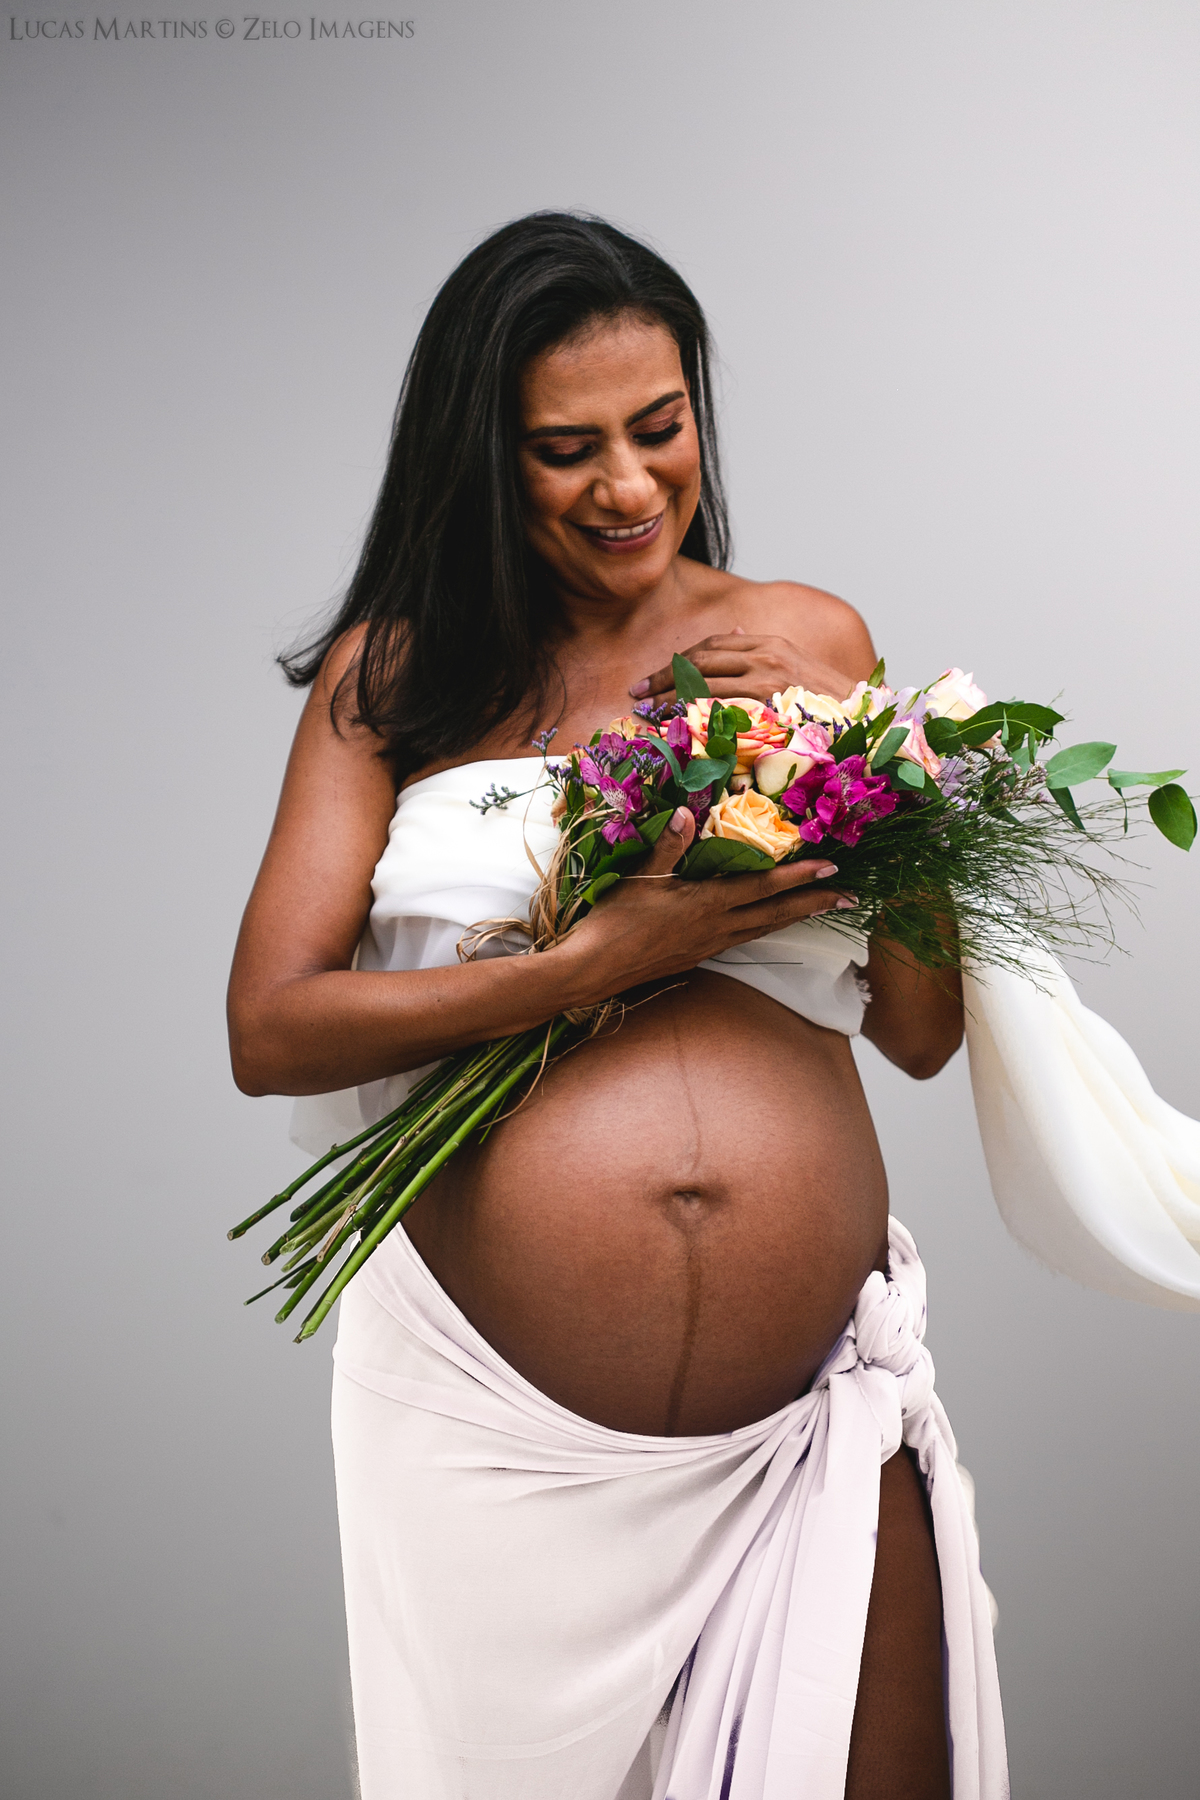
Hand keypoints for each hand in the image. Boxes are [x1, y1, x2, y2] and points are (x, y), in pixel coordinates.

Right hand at [559, 806, 853, 996]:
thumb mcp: (640, 877)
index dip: (799, 877)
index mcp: (707, 905)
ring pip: (763, 929)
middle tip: (850, 897)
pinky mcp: (698, 956)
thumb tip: (688, 811)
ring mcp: (709, 946)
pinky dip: (765, 928)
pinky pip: (744, 939)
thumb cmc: (614, 922)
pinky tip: (766, 924)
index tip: (832, 867)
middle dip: (814, 904)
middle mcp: (717, 928)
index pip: (763, 888)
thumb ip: (669, 846)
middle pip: (776, 915)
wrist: (593, 971)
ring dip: (794, 918)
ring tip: (819, 909)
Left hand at [629, 627, 858, 708]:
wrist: (863, 718)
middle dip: (663, 678)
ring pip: (704, 683)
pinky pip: (721, 708)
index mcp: (769, 645)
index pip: (710, 647)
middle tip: (637, 695)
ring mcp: (767, 679)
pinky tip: (675, 726)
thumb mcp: (795, 665)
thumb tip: (734, 631)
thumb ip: (761, 652)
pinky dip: (694, 716)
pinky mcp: (769, 703)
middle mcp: (765, 656)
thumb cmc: (827, 702)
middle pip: (699, 661)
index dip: (677, 663)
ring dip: (670, 698)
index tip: (652, 680)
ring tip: (648, 712)